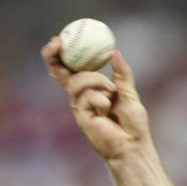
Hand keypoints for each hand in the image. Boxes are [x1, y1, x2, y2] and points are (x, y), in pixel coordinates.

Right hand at [42, 39, 149, 161]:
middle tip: (56, 42)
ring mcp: (79, 107)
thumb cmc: (133, 124)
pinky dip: (101, 99)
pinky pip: (87, 97)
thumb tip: (114, 52)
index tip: (59, 39)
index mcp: (89, 89)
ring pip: (78, 82)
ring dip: (96, 81)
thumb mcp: (128, 92)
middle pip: (59, 73)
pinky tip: (108, 110)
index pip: (70, 69)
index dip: (60, 54)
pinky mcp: (81, 118)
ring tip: (111, 92)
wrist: (134, 145)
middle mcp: (80, 97)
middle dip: (52, 56)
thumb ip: (122, 74)